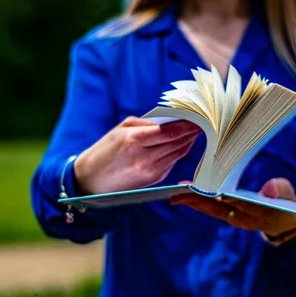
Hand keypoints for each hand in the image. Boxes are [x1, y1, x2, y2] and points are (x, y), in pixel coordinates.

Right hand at [74, 117, 201, 195]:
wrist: (90, 181)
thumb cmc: (104, 150)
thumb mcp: (121, 130)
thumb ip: (147, 123)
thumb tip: (171, 119)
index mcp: (134, 141)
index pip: (170, 131)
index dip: (188, 123)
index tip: (200, 115)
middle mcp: (144, 158)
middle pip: (178, 141)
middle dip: (193, 130)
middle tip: (205, 119)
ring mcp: (151, 171)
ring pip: (179, 152)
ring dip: (189, 140)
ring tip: (198, 128)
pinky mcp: (154, 179)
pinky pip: (173, 161)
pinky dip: (180, 150)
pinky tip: (185, 141)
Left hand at [171, 178, 295, 236]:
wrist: (285, 223)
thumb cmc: (287, 205)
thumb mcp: (290, 199)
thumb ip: (281, 191)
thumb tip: (268, 188)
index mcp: (260, 213)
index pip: (241, 205)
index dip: (228, 198)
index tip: (215, 192)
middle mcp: (243, 219)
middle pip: (218, 209)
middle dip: (200, 199)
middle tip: (181, 191)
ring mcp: (235, 219)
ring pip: (211, 210)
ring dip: (193, 202)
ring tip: (176, 194)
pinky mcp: (229, 217)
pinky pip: (211, 210)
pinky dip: (197, 202)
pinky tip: (184, 196)